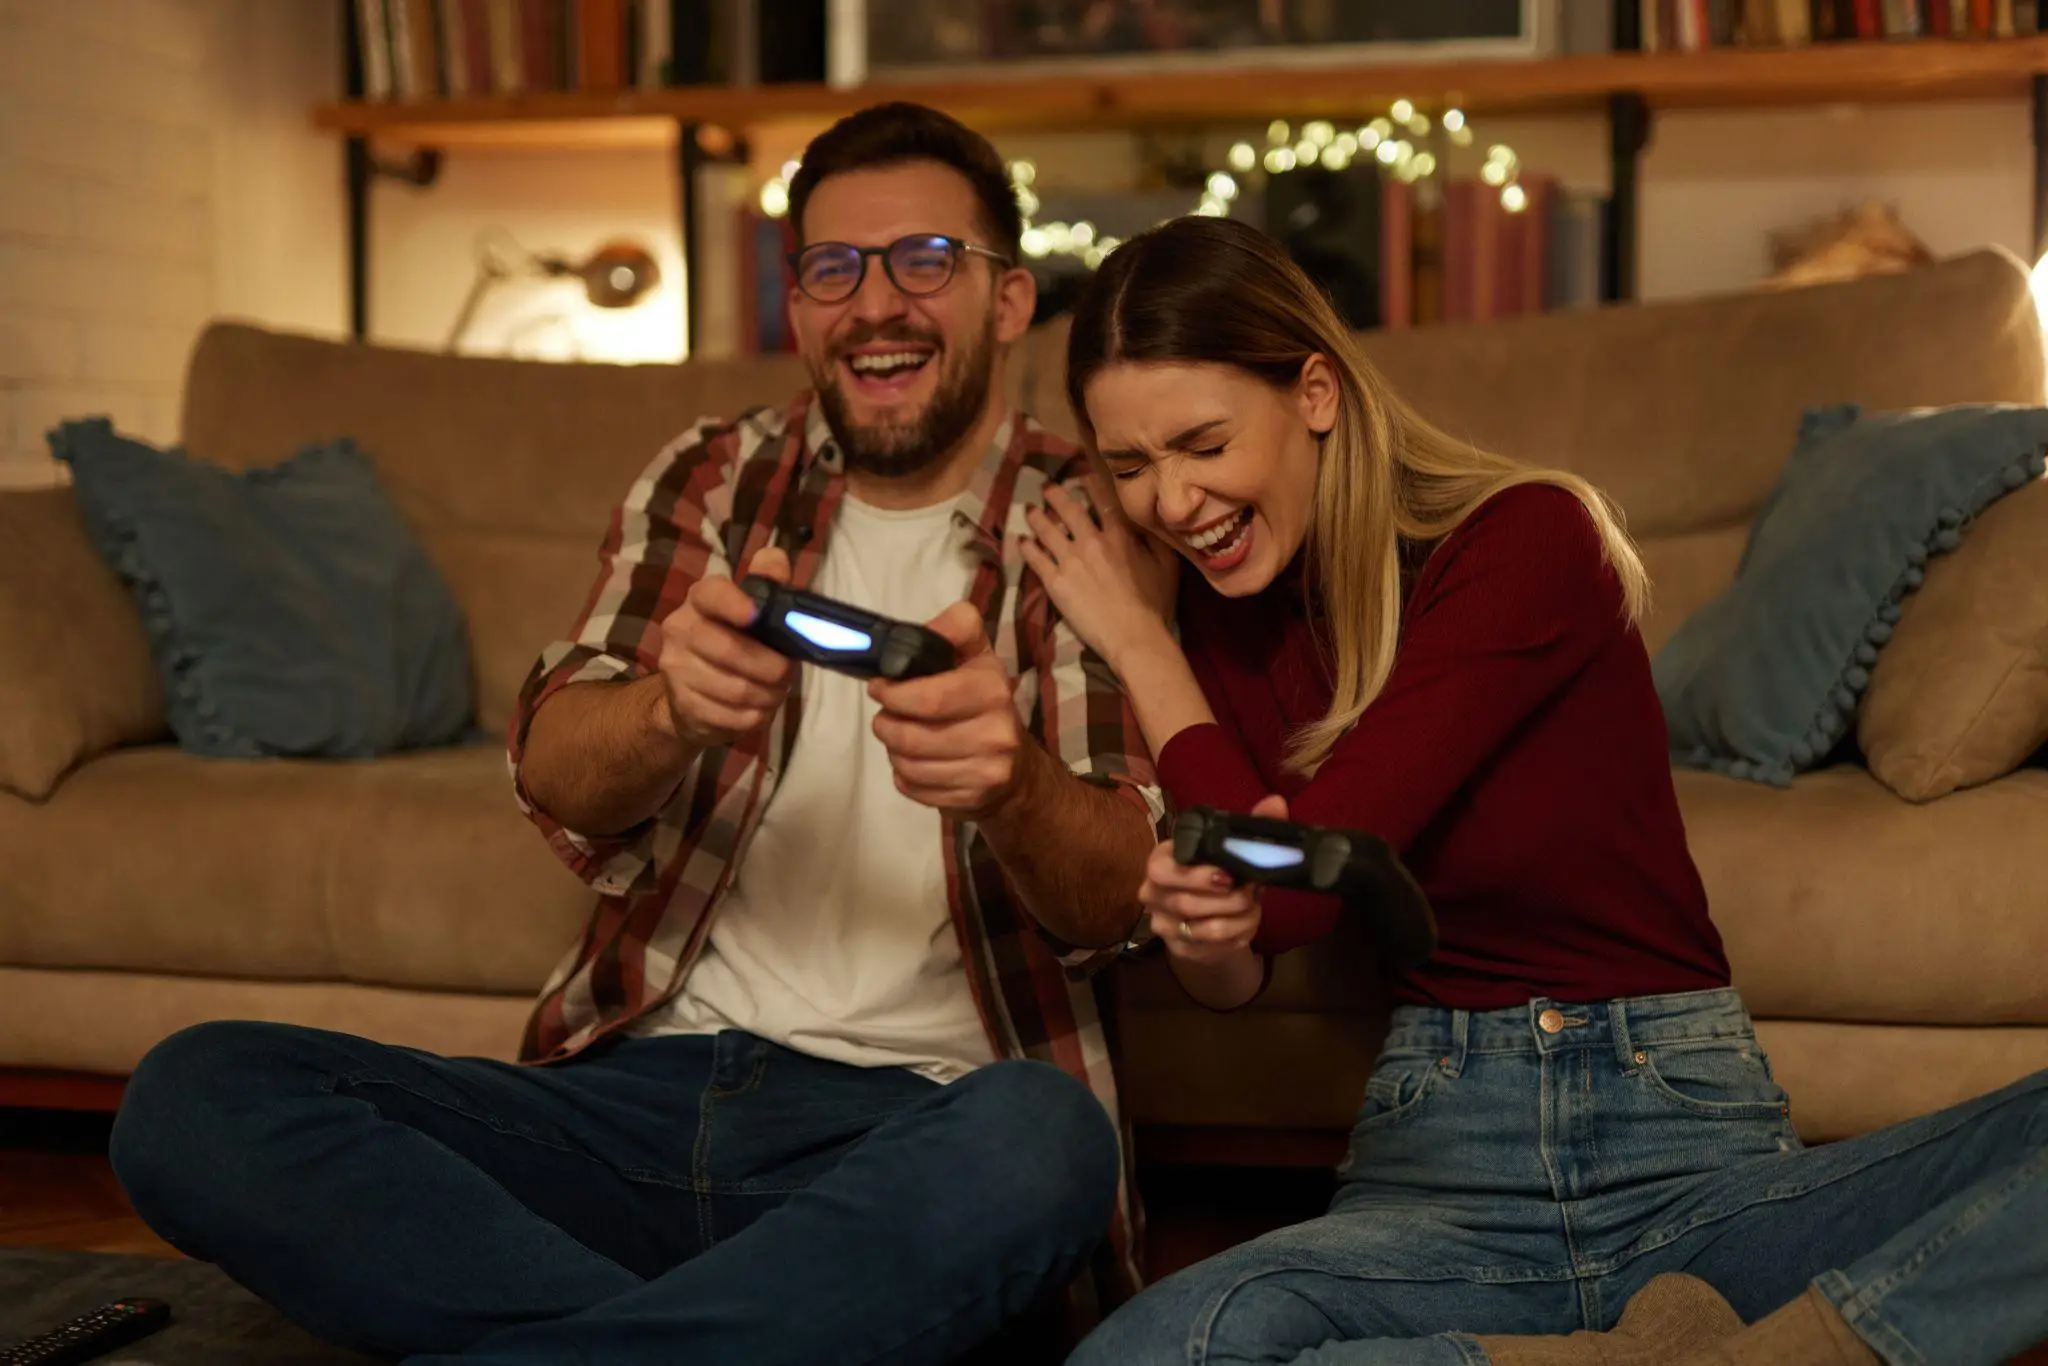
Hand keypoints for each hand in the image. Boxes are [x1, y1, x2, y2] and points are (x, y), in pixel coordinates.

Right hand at [653, 546, 796, 750]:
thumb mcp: (753, 611)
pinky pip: (731, 716)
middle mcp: (679, 630)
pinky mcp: (683, 705)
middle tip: (787, 673)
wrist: (690, 696)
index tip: (755, 615)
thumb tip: (776, 559)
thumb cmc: (732, 643)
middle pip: (730, 650)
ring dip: (768, 695)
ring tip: (775, 691)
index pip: (711, 594)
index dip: (733, 603)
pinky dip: (754, 716)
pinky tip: (757, 709)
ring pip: (736, 688)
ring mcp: (676, 669)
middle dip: (772, 667)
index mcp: (700, 601)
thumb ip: (768, 583)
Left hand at [869, 601, 1025, 819]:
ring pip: (909, 765)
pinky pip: (914, 788)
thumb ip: (952, 628)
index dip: (893, 695)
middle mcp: (997, 732)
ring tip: (900, 737)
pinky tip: (914, 763)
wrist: (1017, 765)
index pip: (928, 699)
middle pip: (912, 737)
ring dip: (893, 750)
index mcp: (993, 689)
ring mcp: (987, 770)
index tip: (880, 689)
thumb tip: (912, 633)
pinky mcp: (973, 798)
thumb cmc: (983, 700)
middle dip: (886, 725)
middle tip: (885, 717)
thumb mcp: (975, 653)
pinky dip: (904, 776)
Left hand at [1019, 481, 1177, 669]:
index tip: (1081, 476)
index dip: (1089, 484)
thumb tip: (1148, 516)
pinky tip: (1021, 541)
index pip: (1101, 500)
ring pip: (1046, 530)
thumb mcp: (1166, 563)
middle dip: (1055, 494)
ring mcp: (1070, 560)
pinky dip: (1026, 546)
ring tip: (1029, 510)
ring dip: (1036, 517)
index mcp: (1119, 534)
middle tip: (1047, 488)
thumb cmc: (1155, 603)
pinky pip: (1035, 558)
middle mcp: (1091, 541)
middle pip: (1067, 509)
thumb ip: (1155, 536)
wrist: (1133, 636)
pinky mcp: (1055, 582)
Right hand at [1141, 794, 1287, 964]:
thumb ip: (1252, 826)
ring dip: (1239, 918)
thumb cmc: (1217, 877)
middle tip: (1251, 892)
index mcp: (1160, 861)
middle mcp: (1153, 894)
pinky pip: (1215, 948)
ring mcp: (1164, 926)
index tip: (1228, 876)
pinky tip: (1246, 924)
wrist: (1209, 920)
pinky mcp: (1181, 951)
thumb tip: (1276, 803)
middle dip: (1230, 900)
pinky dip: (1240, 935)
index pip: (1161, 869)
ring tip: (1252, 907)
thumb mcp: (1231, 851)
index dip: (1195, 876)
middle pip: (1186, 903)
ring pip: (1205, 929)